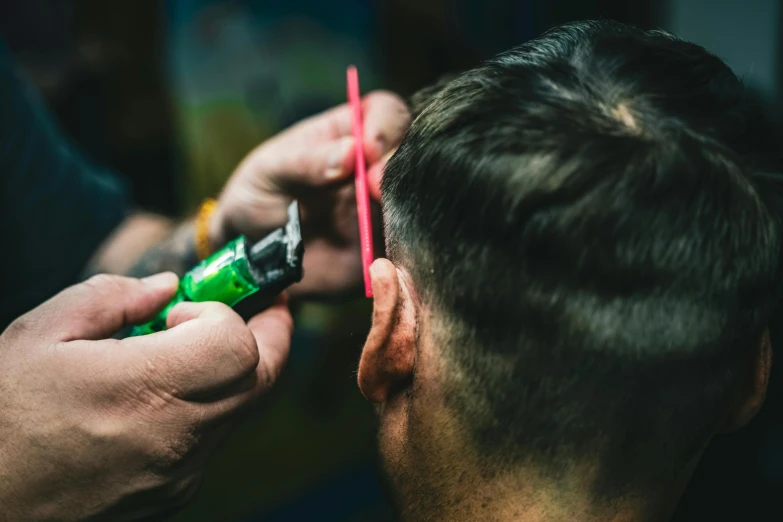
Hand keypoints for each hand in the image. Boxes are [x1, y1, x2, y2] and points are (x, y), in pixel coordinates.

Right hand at [0, 273, 291, 520]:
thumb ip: (112, 297)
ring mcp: (180, 474)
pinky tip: (162, 397)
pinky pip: (211, 440)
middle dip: (271, 334)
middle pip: (262, 378)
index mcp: (143, 391)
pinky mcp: (174, 495)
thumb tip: (168, 287)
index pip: (237, 346)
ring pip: (239, 409)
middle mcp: (175, 439)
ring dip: (233, 371)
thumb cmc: (1, 420)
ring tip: (189, 351)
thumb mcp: (39, 336)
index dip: (223, 314)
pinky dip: (206, 408)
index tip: (185, 308)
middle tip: (264, 306)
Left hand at [210, 91, 409, 297]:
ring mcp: (385, 206)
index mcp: (348, 133)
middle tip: (373, 189)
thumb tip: (351, 151)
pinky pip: (410, 242)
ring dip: (407, 205)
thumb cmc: (258, 197)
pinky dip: (406, 244)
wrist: (251, 255)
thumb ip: (307, 161)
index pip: (386, 113)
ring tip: (378, 220)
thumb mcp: (271, 171)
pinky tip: (383, 251)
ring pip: (419, 196)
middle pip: (413, 152)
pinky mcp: (387, 245)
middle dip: (398, 167)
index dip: (385, 126)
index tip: (368, 151)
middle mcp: (375, 166)